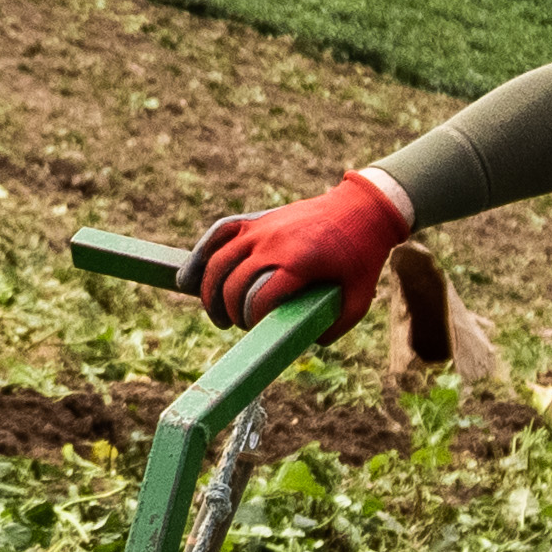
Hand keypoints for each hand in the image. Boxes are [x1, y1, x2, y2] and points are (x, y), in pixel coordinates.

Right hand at [185, 170, 415, 326]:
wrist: (362, 208)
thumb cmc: (362, 256)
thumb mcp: (358, 298)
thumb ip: (335, 326)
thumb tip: (304, 343)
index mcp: (299, 262)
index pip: (259, 297)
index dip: (252, 319)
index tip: (258, 330)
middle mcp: (274, 243)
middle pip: (234, 283)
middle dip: (231, 311)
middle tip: (239, 326)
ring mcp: (262, 228)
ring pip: (218, 260)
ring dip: (210, 291)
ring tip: (217, 315)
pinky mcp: (256, 219)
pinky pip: (219, 233)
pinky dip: (201, 254)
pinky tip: (189, 278)